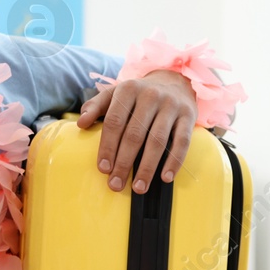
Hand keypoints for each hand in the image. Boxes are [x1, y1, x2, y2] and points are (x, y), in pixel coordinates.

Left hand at [78, 69, 198, 193]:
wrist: (175, 81)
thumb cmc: (138, 95)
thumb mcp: (115, 94)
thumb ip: (95, 106)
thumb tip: (80, 124)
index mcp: (128, 89)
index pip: (115, 122)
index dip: (108, 147)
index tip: (103, 169)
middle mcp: (150, 95)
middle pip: (135, 134)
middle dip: (124, 163)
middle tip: (115, 185)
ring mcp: (171, 105)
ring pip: (157, 141)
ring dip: (147, 168)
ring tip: (138, 187)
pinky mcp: (188, 115)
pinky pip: (182, 142)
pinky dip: (174, 161)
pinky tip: (165, 178)